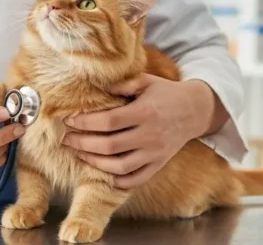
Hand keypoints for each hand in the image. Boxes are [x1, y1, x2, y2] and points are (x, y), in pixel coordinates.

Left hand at [61, 75, 213, 189]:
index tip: (69, 121)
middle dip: (83, 144)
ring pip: (120, 167)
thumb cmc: (166, 93)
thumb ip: (122, 84)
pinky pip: (137, 179)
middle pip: (110, 146)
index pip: (109, 122)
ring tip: (79, 154)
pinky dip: (119, 181)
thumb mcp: (146, 81)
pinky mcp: (158, 164)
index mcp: (145, 112)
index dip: (86, 123)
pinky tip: (103, 174)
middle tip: (66, 140)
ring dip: (95, 163)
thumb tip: (97, 87)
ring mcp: (155, 153)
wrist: (196, 110)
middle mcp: (150, 135)